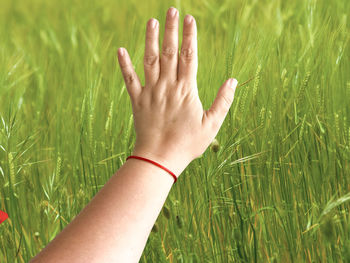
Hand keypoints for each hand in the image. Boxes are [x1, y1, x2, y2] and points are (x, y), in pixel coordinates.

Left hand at [117, 7, 237, 175]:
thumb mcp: (211, 125)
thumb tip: (232, 80)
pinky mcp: (137, 101)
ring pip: (150, 60)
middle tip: (172, 10)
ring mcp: (150, 92)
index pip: (189, 56)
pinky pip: (129, 79)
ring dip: (150, 40)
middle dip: (171, 30)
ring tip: (151, 21)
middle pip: (170, 52)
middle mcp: (167, 86)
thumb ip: (223, 102)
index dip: (190, 36)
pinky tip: (120, 50)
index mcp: (186, 90)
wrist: (159, 158)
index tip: (190, 19)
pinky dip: (124, 65)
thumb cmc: (187, 144)